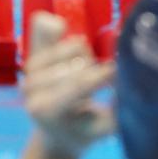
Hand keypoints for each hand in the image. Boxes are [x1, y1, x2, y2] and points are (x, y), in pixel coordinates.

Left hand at [22, 12, 115, 157]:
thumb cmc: (83, 131)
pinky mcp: (30, 52)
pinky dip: (59, 28)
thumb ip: (118, 113)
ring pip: (71, 45)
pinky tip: (65, 32)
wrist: (55, 131)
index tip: (117, 75)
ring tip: (87, 72)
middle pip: (77, 62)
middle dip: (96, 69)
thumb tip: (129, 87)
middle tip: (103, 82)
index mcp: (45, 110)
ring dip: (86, 56)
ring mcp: (29, 68)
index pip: (78, 84)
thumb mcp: (104, 129)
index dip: (102, 76)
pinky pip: (46, 27)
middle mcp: (30, 88)